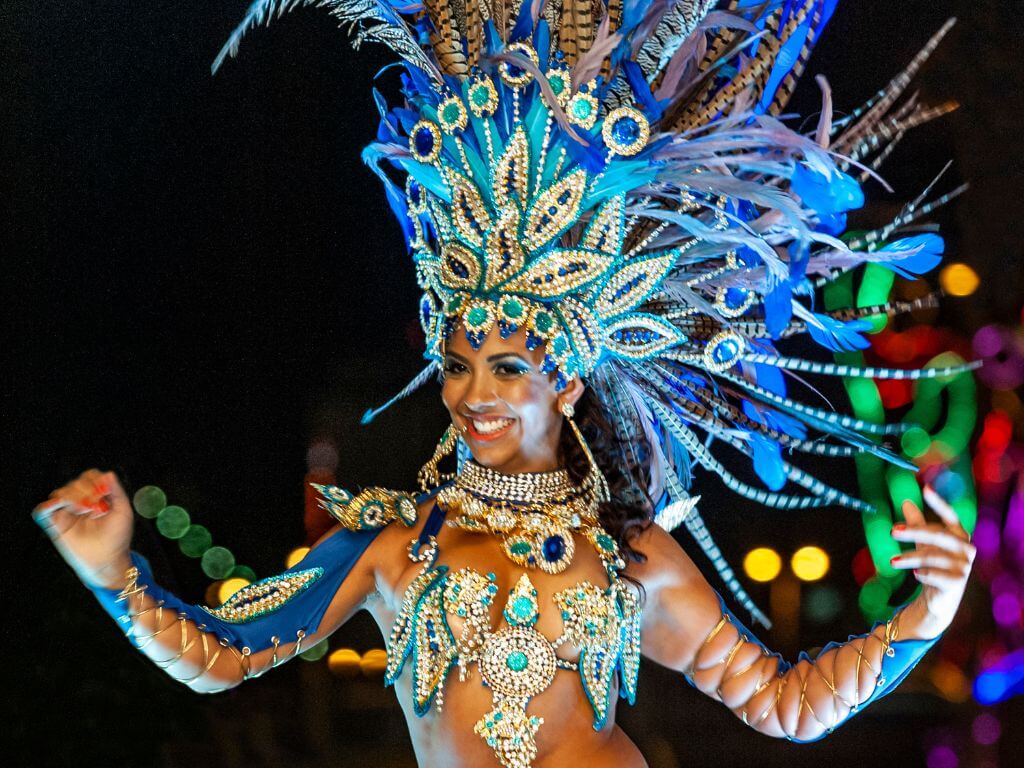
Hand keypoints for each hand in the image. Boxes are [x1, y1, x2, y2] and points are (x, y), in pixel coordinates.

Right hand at [32, 469, 134, 588]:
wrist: (107, 559)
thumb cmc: (117, 538)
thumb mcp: (123, 512)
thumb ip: (117, 492)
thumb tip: (108, 474)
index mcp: (97, 498)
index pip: (90, 478)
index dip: (95, 480)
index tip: (103, 492)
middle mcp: (81, 503)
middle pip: (76, 482)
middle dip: (85, 489)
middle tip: (94, 504)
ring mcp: (68, 513)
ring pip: (61, 492)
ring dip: (72, 496)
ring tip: (83, 509)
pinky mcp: (56, 524)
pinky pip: (44, 509)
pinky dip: (51, 504)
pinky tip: (65, 507)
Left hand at [890, 485, 974, 636]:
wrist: (941, 597)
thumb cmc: (934, 564)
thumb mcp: (924, 543)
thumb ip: (917, 524)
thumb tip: (906, 502)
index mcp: (959, 535)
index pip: (950, 515)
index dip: (939, 503)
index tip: (925, 489)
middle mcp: (966, 549)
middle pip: (938, 535)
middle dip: (914, 532)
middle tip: (892, 531)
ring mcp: (964, 566)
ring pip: (932, 556)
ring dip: (910, 558)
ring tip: (892, 560)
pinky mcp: (958, 582)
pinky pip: (936, 574)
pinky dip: (923, 573)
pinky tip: (914, 574)